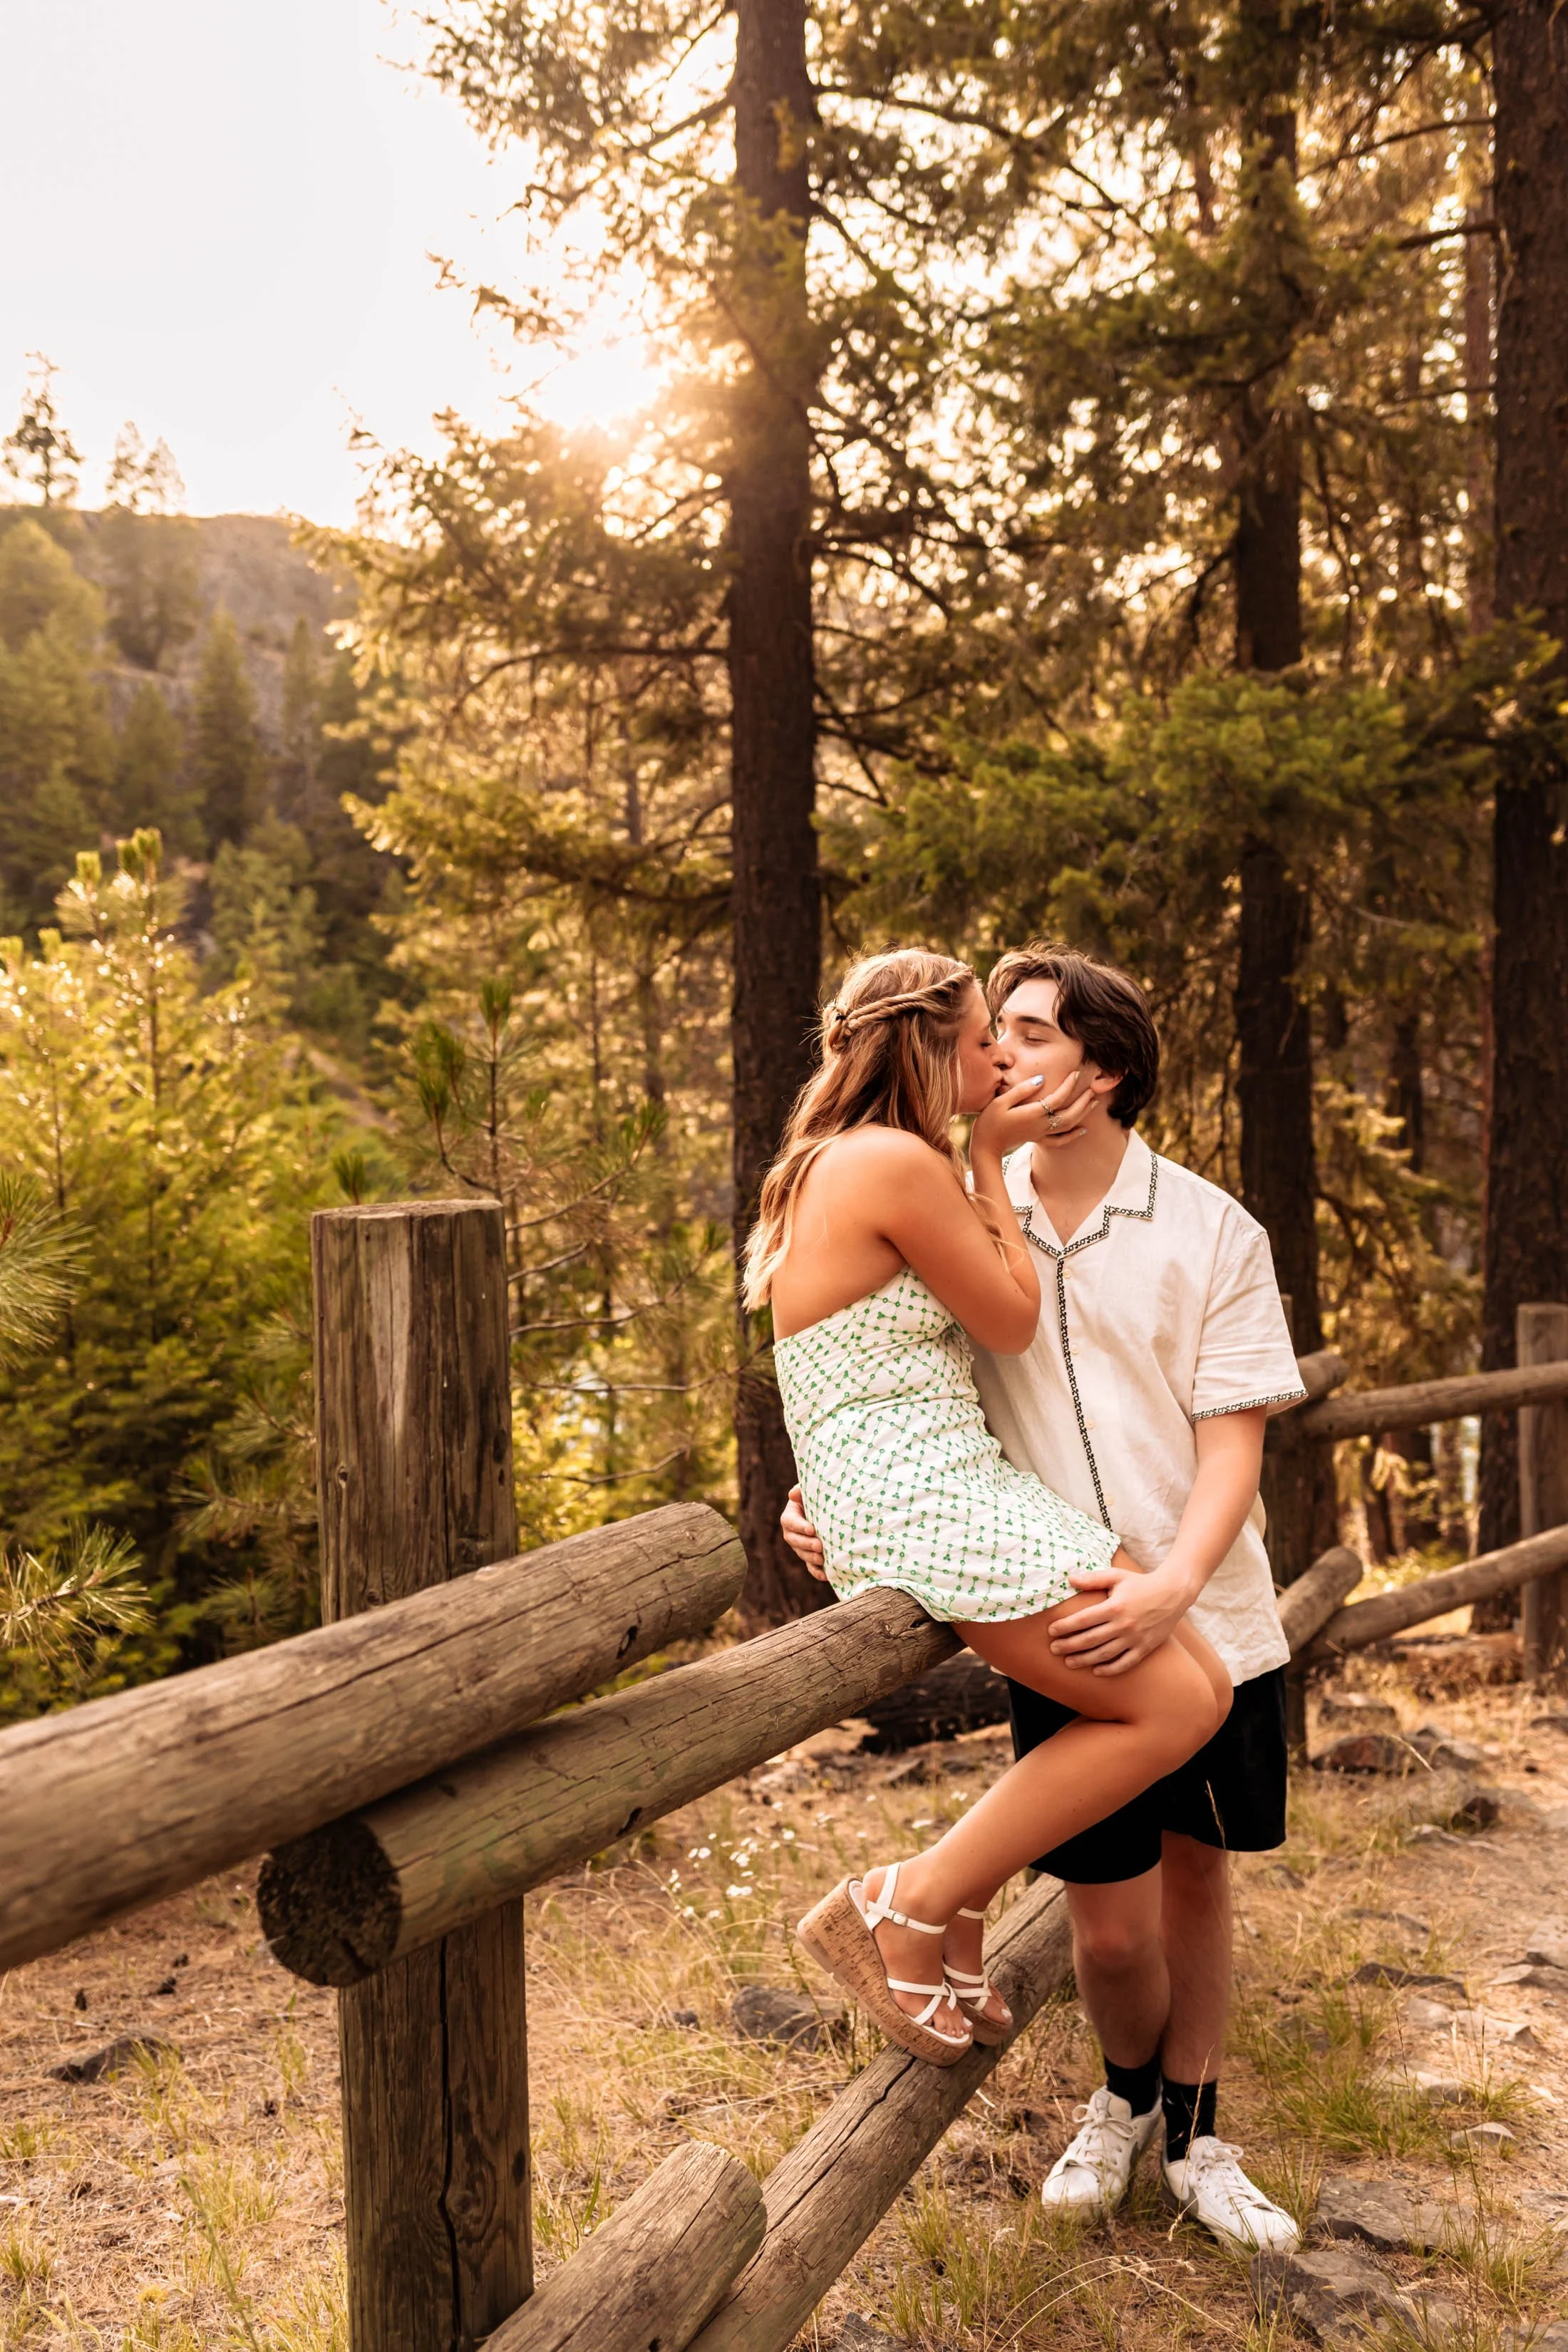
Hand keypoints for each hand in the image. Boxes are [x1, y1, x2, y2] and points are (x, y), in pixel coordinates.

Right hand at [781, 1484, 828, 1579]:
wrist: (826, 1510)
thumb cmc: (818, 1498)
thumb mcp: (809, 1493)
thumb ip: (801, 1491)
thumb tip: (793, 1494)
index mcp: (790, 1516)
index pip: (790, 1522)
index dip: (799, 1526)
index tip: (812, 1529)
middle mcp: (791, 1533)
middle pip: (794, 1540)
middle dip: (806, 1544)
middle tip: (819, 1545)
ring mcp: (800, 1546)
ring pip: (801, 1554)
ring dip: (811, 1558)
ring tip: (822, 1558)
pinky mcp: (809, 1556)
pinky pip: (810, 1566)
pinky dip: (816, 1572)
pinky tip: (825, 1575)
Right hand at [972, 1069, 1095, 1158]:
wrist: (986, 1146)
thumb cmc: (990, 1121)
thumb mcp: (1001, 1101)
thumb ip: (1022, 1090)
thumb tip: (1041, 1079)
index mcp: (1032, 1114)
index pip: (1057, 1098)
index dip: (1069, 1085)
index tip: (1076, 1073)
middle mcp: (1040, 1125)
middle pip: (1068, 1114)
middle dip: (1082, 1101)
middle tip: (1092, 1089)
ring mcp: (1040, 1134)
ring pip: (1068, 1126)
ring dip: (1082, 1114)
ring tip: (1093, 1102)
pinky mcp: (1038, 1139)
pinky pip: (1060, 1140)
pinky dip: (1073, 1136)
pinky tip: (1083, 1130)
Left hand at [1047, 1558, 1194, 1673]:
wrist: (1173, 1593)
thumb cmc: (1141, 1583)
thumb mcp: (1117, 1576)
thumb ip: (1093, 1579)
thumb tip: (1070, 1579)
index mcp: (1115, 1606)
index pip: (1083, 1620)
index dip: (1065, 1626)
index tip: (1051, 1631)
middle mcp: (1123, 1625)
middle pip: (1090, 1639)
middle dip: (1069, 1645)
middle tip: (1054, 1649)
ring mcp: (1135, 1638)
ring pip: (1105, 1654)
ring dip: (1085, 1660)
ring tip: (1069, 1662)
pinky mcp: (1145, 1648)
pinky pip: (1125, 1663)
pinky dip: (1110, 1669)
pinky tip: (1096, 1671)